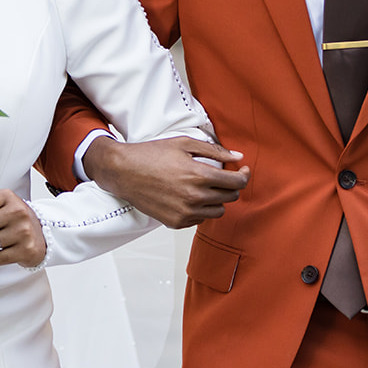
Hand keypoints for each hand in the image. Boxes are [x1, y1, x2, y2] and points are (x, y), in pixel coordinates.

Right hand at [82, 136, 250, 229]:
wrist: (123, 172)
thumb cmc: (151, 155)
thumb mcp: (184, 144)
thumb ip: (214, 151)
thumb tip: (238, 157)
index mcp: (199, 176)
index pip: (236, 183)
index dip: (244, 176)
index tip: (242, 171)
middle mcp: (194, 197)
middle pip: (230, 198)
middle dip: (230, 186)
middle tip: (221, 177)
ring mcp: (185, 213)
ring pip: (217, 212)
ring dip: (216, 200)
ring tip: (203, 187)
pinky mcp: (176, 223)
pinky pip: (199, 220)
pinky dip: (199, 210)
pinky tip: (188, 197)